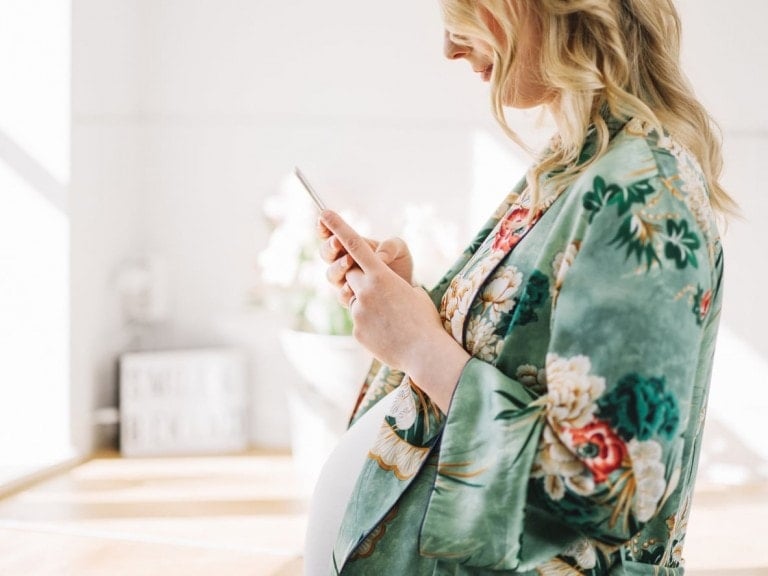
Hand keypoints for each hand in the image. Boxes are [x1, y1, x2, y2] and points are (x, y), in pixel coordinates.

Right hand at [317, 217, 413, 306]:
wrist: (409, 290)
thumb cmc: (400, 265)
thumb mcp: (399, 249)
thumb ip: (390, 247)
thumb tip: (380, 257)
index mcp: (350, 247)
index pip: (330, 235)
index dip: (324, 227)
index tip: (323, 217)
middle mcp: (343, 264)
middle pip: (326, 254)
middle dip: (330, 247)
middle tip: (338, 241)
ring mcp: (345, 282)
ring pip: (331, 274)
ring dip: (338, 266)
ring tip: (349, 260)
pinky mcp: (353, 300)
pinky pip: (343, 296)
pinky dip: (346, 290)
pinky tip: (352, 287)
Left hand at [320, 210, 468, 411]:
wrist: (424, 352)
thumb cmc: (425, 319)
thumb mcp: (413, 292)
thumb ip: (390, 284)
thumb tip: (379, 286)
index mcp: (382, 276)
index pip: (355, 246)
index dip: (338, 227)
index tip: (324, 212)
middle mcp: (366, 290)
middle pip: (350, 274)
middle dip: (359, 277)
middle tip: (380, 289)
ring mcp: (359, 311)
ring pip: (354, 300)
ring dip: (368, 304)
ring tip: (391, 318)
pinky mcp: (356, 330)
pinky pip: (359, 321)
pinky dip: (371, 324)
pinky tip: (388, 333)